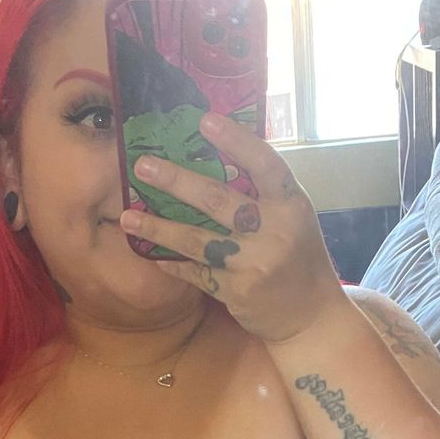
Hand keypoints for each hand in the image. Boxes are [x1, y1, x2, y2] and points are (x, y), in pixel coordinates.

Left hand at [120, 112, 346, 345]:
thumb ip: (264, 194)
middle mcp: (274, 232)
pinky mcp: (238, 292)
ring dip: (159, 229)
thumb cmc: (299, 258)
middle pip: (217, 200)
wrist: (311, 317)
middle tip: (142, 167)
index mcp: (291, 206)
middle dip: (175, 182)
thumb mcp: (294, 218)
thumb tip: (219, 158)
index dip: (236, 141)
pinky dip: (175, 265)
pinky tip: (154, 257)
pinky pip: (197, 274)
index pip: (265, 165)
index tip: (204, 121)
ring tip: (128, 218)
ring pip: (198, 241)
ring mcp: (253, 264)